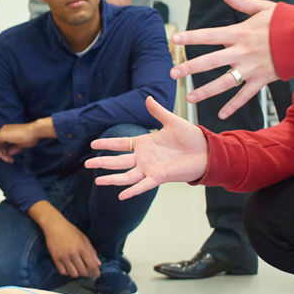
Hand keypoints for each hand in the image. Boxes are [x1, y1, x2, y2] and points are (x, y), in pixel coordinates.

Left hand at [0, 122, 44, 163]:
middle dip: (4, 154)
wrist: (34, 131)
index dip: (6, 152)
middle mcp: (4, 130)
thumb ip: (14, 148)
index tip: (11, 158)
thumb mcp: (21, 144)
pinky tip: (5, 157)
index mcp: (9, 131)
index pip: (3, 143)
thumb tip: (9, 153)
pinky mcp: (1, 134)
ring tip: (9, 160)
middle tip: (10, 160)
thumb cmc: (31, 136)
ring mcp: (2, 131)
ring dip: (2, 154)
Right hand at [40, 216, 100, 277]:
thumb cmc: (70, 230)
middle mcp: (73, 253)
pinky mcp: (56, 258)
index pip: (92, 265)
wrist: (54, 226)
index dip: (96, 272)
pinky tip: (69, 268)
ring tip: (77, 269)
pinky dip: (67, 272)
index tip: (97, 274)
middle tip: (87, 271)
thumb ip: (91, 251)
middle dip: (87, 273)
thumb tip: (98, 263)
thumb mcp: (84, 238)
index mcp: (82, 247)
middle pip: (83, 272)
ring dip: (77, 273)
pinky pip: (63, 272)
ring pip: (73, 274)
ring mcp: (64, 257)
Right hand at [85, 96, 209, 199]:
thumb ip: (158, 112)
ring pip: (126, 175)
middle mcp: (144, 158)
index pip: (121, 144)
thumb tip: (147, 97)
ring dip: (112, 178)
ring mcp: (150, 168)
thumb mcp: (172, 121)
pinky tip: (121, 196)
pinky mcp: (159, 177)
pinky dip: (132, 191)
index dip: (107, 143)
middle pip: (118, 161)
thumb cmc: (191, 137)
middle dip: (102, 162)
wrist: (206, 151)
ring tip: (97, 181)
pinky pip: (143, 185)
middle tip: (86, 163)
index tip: (93, 144)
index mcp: (145, 143)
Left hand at [170, 0, 277, 119]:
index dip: (191, 37)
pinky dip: (233, 106)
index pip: (209, 35)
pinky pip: (244, 96)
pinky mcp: (261, 80)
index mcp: (239, 33)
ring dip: (205, 91)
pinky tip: (221, 114)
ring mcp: (251, 68)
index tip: (174, 40)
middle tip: (172, 73)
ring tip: (188, 98)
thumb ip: (241, 2)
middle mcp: (242, 52)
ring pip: (223, 82)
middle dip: (189, 67)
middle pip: (210, 61)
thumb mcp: (263, 8)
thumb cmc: (286, 21)